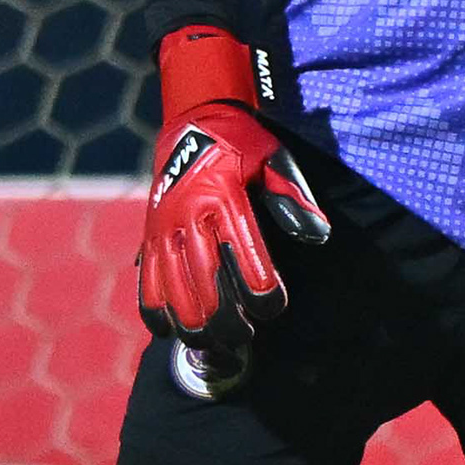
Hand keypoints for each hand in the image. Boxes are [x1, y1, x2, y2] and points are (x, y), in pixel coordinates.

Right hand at [137, 25, 329, 354]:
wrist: (192, 122)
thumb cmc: (242, 144)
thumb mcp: (274, 159)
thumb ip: (295, 197)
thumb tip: (319, 234)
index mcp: (224, 197)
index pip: (245, 257)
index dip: (261, 292)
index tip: (273, 309)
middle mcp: (189, 215)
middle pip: (205, 284)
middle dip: (226, 319)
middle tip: (244, 336)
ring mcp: (164, 228)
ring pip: (173, 290)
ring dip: (193, 323)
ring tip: (214, 342)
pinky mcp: (148, 236)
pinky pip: (145, 282)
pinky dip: (156, 311)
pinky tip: (172, 331)